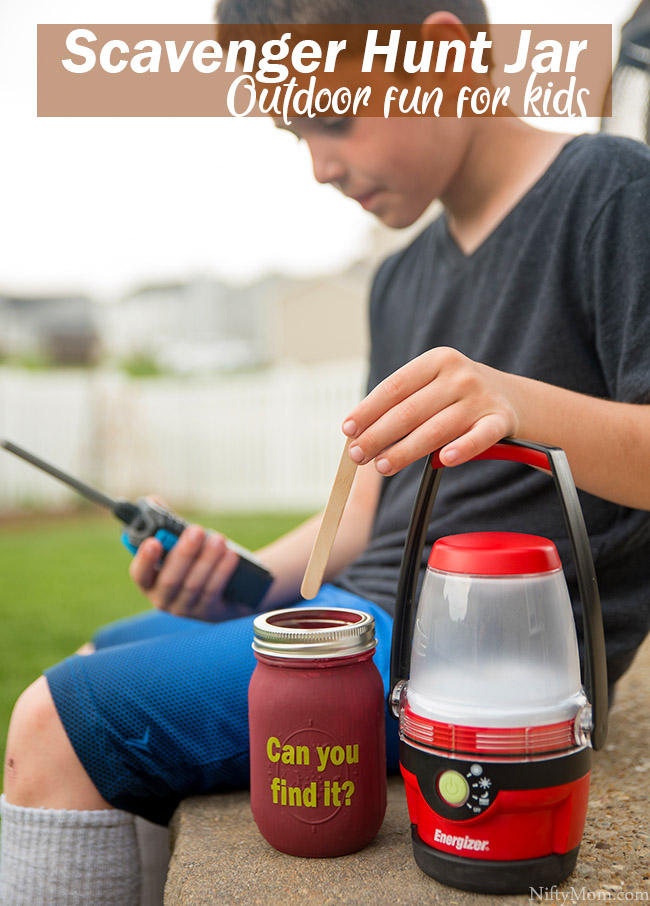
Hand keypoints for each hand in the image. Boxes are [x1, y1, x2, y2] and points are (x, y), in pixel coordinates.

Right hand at [129, 521, 248, 621]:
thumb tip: (154, 501)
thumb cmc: (197, 561)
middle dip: (184, 553)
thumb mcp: (182, 545)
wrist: (231, 587)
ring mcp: (186, 609)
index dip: (145, 559)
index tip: (153, 542)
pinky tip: (230, 556)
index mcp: (150, 581)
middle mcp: (164, 599)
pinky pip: (213, 592)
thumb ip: (167, 526)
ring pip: (194, 585)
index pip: (139, 574)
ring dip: (207, 560)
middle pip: (170, 580)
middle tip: (197, 531)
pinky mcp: (209, 613)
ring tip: (219, 540)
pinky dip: (221, 572)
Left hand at [342, 347, 520, 473]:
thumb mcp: (433, 385)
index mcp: (437, 360)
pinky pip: (479, 437)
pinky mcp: (501, 420)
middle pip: (410, 410)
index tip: (348, 429)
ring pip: (436, 428)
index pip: (394, 387)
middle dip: (378, 435)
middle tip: (358, 455)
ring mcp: (481, 398)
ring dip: (405, 450)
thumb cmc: (459, 395)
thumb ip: (402, 403)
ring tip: (382, 465)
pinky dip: (462, 449)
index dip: (368, 410)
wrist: (514, 397)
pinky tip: (444, 461)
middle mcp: (460, 375)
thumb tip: (358, 432)